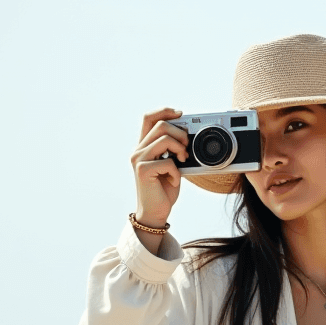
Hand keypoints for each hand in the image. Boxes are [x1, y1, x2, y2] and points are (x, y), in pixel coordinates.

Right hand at [131, 108, 188, 243]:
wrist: (156, 212)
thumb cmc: (164, 190)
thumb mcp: (171, 165)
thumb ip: (173, 150)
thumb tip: (186, 135)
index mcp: (144, 146)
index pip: (149, 118)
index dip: (164, 111)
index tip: (181, 114)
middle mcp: (138, 150)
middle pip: (161, 125)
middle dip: (180, 133)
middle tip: (187, 148)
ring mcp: (138, 159)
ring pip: (164, 139)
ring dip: (180, 149)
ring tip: (182, 162)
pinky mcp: (142, 170)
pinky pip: (167, 161)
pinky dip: (177, 171)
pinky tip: (174, 180)